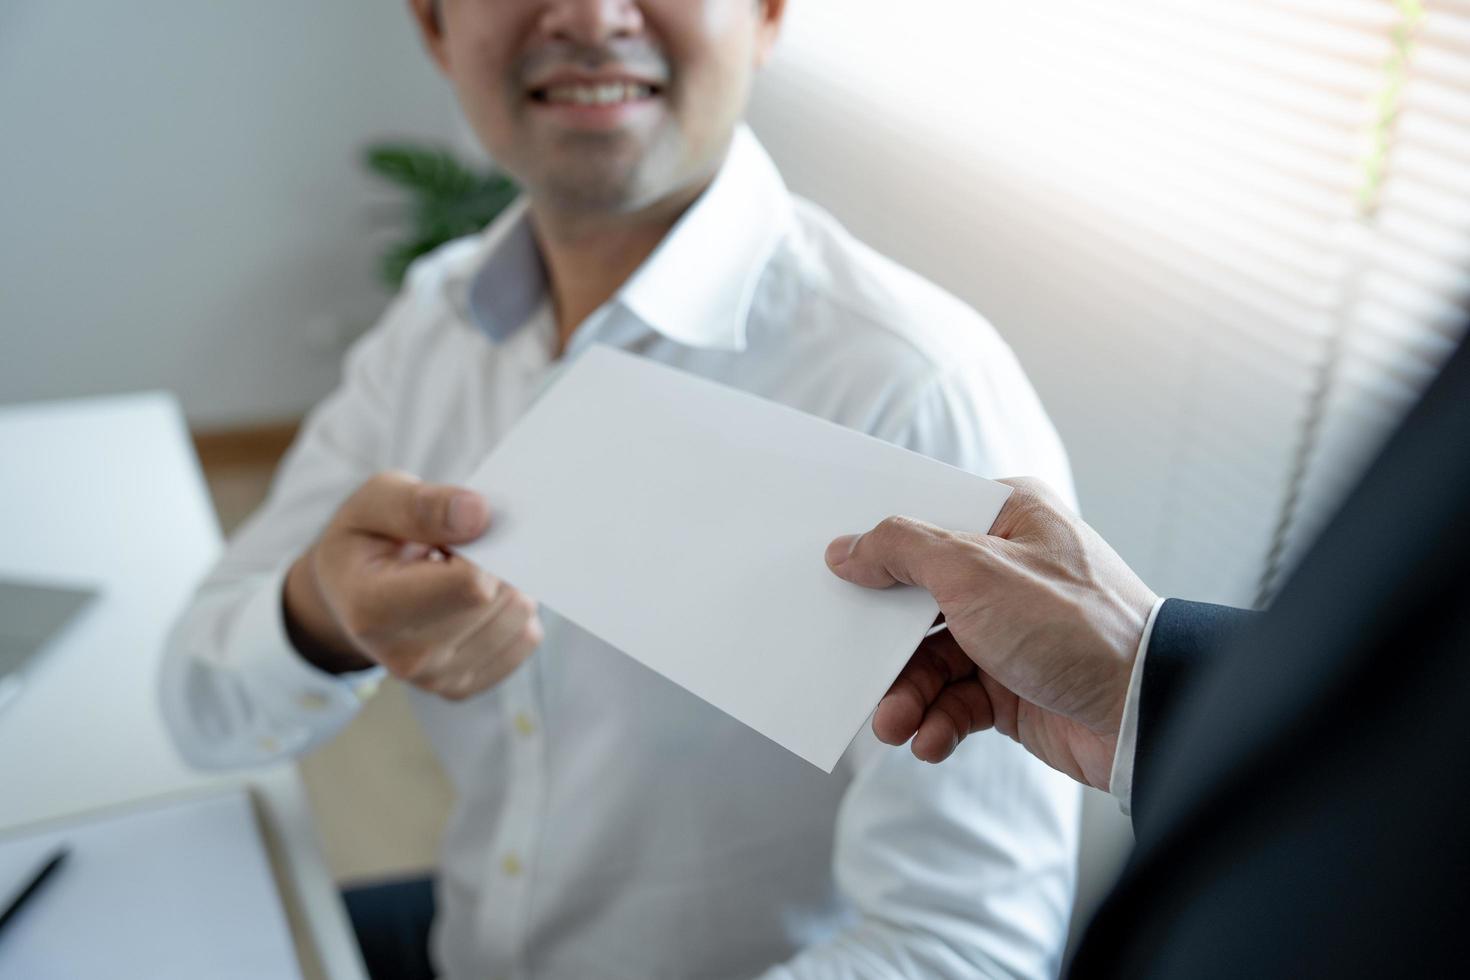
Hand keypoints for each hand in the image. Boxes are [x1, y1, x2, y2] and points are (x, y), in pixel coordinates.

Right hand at [283, 471, 542, 700]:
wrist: (348, 596)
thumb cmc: (366, 540)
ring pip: (520, 619)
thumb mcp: (376, 501)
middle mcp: (405, 657)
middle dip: (496, 563)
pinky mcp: (462, 686)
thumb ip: (422, 504)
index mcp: (374, 609)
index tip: (461, 532)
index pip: (472, 584)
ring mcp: (435, 679)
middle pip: (499, 600)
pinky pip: (525, 640)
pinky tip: (475, 601)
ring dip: (507, 586)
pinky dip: (511, 613)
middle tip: (459, 551)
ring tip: (463, 574)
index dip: (482, 547)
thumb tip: (479, 514)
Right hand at [825, 478, 1157, 791]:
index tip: (836, 572)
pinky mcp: (1011, 685)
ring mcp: (1008, 630)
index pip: (924, 521)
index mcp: (1007, 518)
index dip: (877, 549)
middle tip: (856, 668)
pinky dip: (938, 721)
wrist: (1142, 712)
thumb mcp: (973, 569)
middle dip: (886, 646)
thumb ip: (901, 550)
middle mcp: (1006, 570)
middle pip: (915, 599)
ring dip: (908, 695)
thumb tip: (848, 548)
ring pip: (930, 659)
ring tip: (895, 723)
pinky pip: (954, 700)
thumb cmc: (1074, 624)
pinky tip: (932, 739)